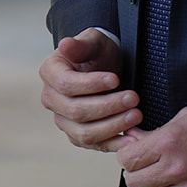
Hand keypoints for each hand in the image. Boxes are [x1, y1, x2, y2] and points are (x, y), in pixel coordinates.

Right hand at [39, 30, 140, 150]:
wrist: (103, 68)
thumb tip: (65, 44)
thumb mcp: (93, 41)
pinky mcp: (77, 135)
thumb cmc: (97, 52)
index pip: (66, 84)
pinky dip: (113, 144)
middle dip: (108, 106)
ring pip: (84, 132)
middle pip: (76, 111)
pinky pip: (93, 145)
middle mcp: (51, 99)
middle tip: (133, 99)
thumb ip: (81, 44)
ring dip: (113, 126)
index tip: (116, 79)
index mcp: (50, 73)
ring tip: (136, 115)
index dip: (92, 84)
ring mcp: (63, 120)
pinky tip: (132, 138)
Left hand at [116, 104, 186, 186]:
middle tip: (150, 170)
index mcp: (170, 142)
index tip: (136, 156)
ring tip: (168, 183)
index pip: (126, 160)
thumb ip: (156, 133)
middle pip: (133, 183)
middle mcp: (178, 168)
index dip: (129, 157)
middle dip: (138, 175)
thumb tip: (131, 141)